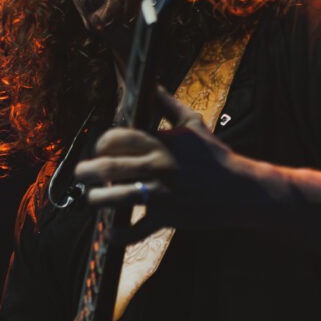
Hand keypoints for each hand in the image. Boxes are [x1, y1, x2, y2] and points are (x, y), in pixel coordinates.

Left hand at [73, 88, 272, 240]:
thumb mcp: (193, 124)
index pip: (118, 138)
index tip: (101, 148)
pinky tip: (110, 234)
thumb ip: (167, 104)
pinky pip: (136, 230)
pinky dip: (120, 236)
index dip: (103, 143)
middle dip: (87, 170)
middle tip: (82, 173)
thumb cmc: (213, 154)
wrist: (238, 189)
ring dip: (97, 199)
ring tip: (93, 199)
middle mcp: (157, 167)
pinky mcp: (167, 218)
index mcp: (160, 143)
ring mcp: (161, 194)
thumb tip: (152, 84)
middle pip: (109, 167)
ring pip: (117, 198)